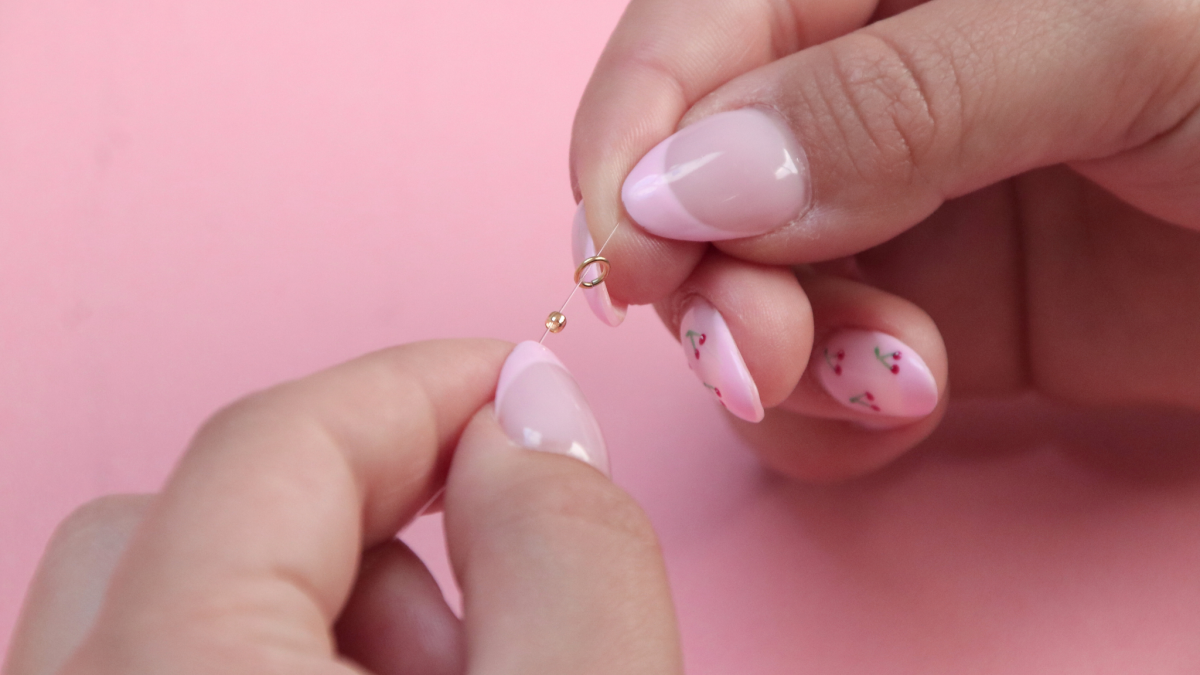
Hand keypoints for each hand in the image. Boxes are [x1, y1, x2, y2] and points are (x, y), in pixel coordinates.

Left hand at [4, 340, 681, 674]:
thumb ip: (570, 559)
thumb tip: (532, 425)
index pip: (278, 443)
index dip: (423, 389)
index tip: (524, 386)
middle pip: (204, 517)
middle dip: (375, 521)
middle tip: (497, 609)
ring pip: (174, 608)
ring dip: (329, 612)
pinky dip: (281, 665)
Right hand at [570, 0, 1199, 479]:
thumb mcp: (1126, 33)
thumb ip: (896, 97)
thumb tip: (685, 184)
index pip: (699, 32)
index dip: (635, 141)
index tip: (626, 256)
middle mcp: (881, 79)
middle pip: (704, 176)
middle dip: (708, 273)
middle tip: (750, 351)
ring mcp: (912, 204)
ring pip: (751, 286)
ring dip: (777, 354)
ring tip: (886, 381)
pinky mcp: (955, 313)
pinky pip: (827, 369)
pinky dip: (832, 409)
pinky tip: (904, 404)